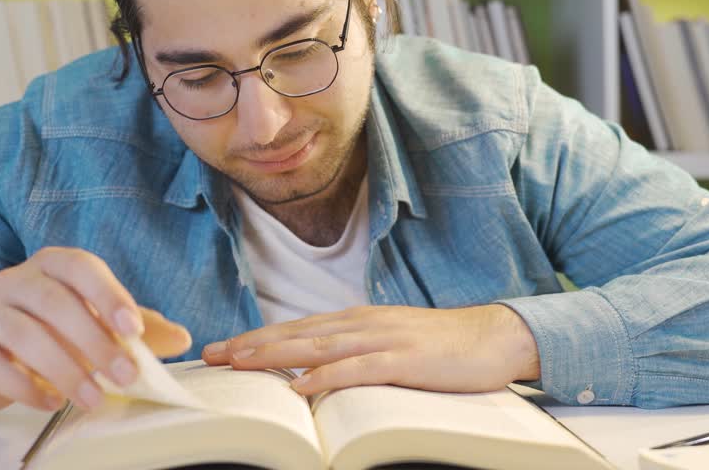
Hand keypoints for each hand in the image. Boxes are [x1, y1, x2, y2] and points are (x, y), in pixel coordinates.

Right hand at [0, 247, 191, 413]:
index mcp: (52, 265)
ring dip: (66, 369)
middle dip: (94, 342)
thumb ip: (135, 329)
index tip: (134, 329)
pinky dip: (27, 387)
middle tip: (126, 375)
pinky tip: (52, 402)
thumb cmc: (51, 330)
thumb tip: (182, 338)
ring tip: (94, 397)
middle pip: (54, 302)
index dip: (108, 294)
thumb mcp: (94, 323)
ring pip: (25, 335)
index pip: (80, 267)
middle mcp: (16, 281)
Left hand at [201, 304, 539, 396]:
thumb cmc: (443, 347)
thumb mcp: (391, 344)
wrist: (495, 336)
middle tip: (212, 354)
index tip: (221, 348)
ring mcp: (383, 340)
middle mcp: (362, 324)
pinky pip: (359, 369)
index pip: (296, 328)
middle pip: (296, 333)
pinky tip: (301, 387)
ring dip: (275, 354)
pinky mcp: (405, 360)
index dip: (257, 338)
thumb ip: (356, 352)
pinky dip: (327, 377)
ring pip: (318, 345)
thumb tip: (317, 370)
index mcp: (358, 321)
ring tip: (240, 362)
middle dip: (252, 344)